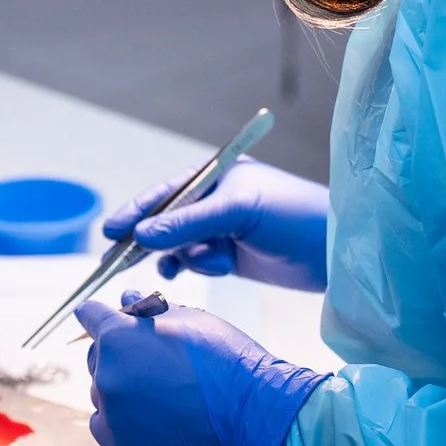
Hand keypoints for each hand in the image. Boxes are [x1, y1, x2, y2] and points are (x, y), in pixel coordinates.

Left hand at [74, 292, 327, 445]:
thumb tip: (126, 298)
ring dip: (123, 389)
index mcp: (118, 337)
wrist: (254, 416)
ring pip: (104, 392)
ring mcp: (113, 414)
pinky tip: (153, 416)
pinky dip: (122, 421)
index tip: (105, 320)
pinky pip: (106, 425)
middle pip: (97, 356)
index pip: (90, 315)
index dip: (102, 315)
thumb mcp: (189, 318)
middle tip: (154, 363)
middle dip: (118, 354)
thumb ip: (147, 308)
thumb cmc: (227, 361)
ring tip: (164, 394)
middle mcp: (106, 375)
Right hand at [104, 158, 328, 288]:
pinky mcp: (231, 256)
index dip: (137, 210)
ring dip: (181, 256)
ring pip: (179, 246)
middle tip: (117, 259)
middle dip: (144, 239)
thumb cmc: (293, 216)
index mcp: (217, 177)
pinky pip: (197, 261)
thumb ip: (188, 224)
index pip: (166, 192)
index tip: (110, 230)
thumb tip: (141, 235)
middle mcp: (215, 201)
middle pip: (166, 220)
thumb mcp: (238, 212)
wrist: (336, 251)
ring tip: (189, 264)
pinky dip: (196, 266)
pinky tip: (208, 268)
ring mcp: (222, 230)